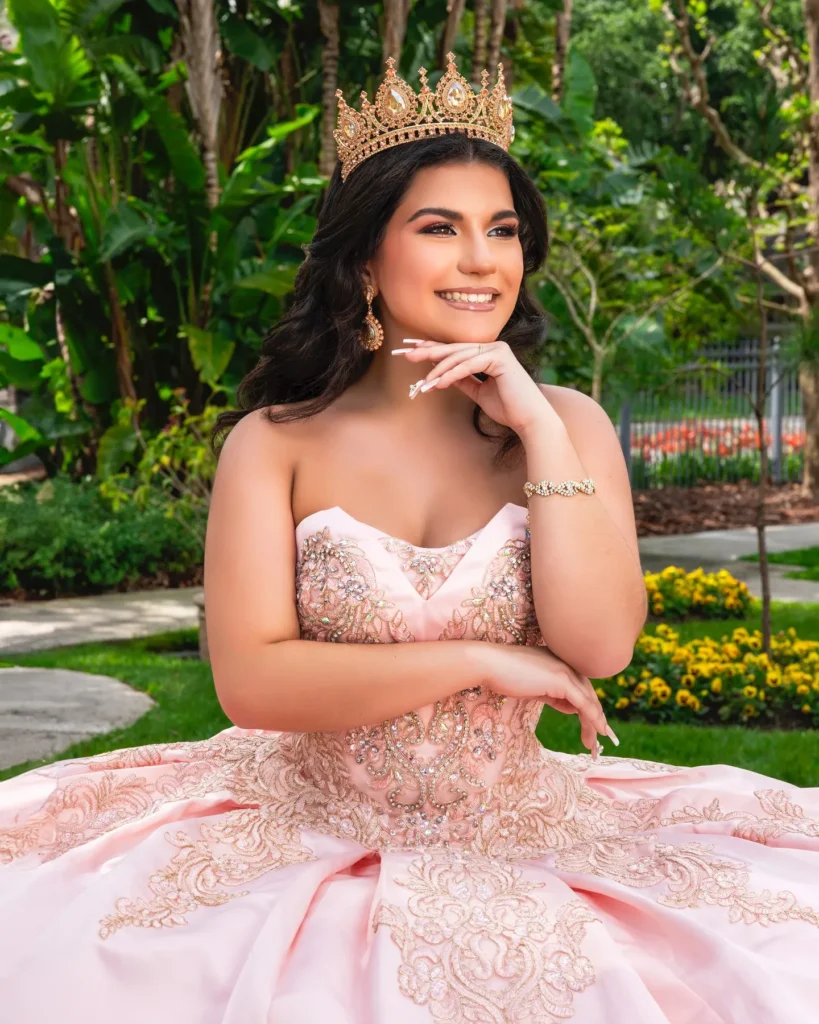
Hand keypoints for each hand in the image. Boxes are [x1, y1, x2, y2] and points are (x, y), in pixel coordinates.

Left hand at [392, 338, 551, 435]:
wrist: (529, 420)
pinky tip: (438, 383)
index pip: (457, 349)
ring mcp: (498, 350)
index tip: (413, 349)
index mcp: (489, 353)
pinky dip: (452, 375)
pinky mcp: (501, 358)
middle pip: (455, 348)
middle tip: (408, 354)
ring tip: (423, 381)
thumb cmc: (508, 408)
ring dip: (439, 370)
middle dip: (429, 352)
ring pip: (460, 356)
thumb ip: (463, 381)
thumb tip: (443, 374)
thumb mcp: (479, 393)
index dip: (434, 348)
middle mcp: (494, 347)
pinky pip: (469, 365)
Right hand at [475, 643, 615, 758]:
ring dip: (595, 722)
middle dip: (595, 717)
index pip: (580, 687)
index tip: (591, 726)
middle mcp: (566, 663)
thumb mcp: (535, 688)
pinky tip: (597, 730)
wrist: (490, 664)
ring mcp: (565, 670)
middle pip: (588, 693)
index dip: (588, 707)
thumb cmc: (505, 675)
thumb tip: (571, 707)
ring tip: (592, 743)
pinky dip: (593, 718)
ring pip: (588, 699)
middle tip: (597, 739)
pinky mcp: (562, 680)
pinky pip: (583, 702)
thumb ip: (554, 696)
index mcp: (560, 662)